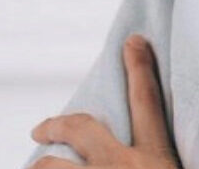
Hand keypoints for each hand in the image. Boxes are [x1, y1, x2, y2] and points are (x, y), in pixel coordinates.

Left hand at [29, 34, 179, 167]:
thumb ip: (163, 160)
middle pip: (82, 128)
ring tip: (35, 168)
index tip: (133, 42)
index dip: (139, 69)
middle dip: (58, 124)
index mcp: (157, 159)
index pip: (147, 102)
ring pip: (51, 164)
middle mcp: (123, 165)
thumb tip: (162, 166)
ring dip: (40, 165)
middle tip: (40, 130)